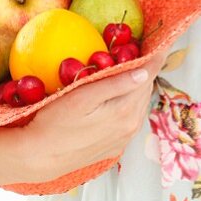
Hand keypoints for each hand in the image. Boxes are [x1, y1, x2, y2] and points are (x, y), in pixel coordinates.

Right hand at [0, 53, 164, 184]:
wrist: (39, 157)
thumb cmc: (55, 122)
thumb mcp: (82, 97)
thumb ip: (114, 84)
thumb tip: (143, 72)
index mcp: (126, 110)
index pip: (149, 76)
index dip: (156, 57)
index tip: (161, 43)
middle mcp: (131, 126)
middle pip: (146, 89)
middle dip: (146, 70)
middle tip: (141, 51)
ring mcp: (124, 138)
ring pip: (139, 104)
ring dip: (138, 88)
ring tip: (130, 70)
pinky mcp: (115, 146)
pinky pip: (130, 119)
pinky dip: (129, 104)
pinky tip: (117, 97)